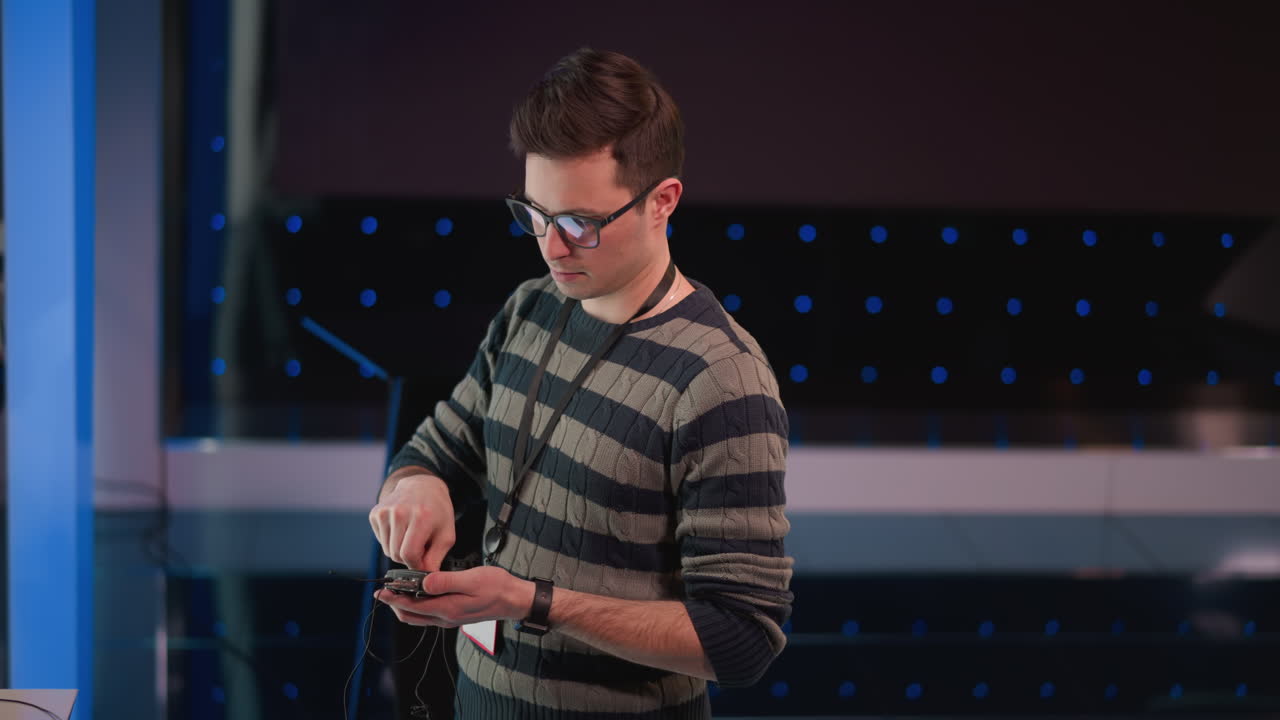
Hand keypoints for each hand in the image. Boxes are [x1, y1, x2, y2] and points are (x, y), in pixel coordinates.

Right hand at [368, 472, 454, 570]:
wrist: (422, 486)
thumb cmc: (438, 512)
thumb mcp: (446, 534)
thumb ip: (436, 558)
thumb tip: (426, 577)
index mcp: (421, 517)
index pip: (409, 554)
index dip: (416, 564)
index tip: (423, 563)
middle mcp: (400, 512)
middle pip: (396, 554)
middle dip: (408, 558)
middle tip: (420, 547)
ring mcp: (385, 512)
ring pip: (387, 550)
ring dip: (399, 550)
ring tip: (411, 537)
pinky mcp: (376, 513)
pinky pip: (381, 541)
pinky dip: (391, 541)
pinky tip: (401, 530)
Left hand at [375, 566, 534, 628]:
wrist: (515, 600)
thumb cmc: (497, 587)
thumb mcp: (472, 579)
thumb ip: (446, 581)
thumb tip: (423, 582)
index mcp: (447, 609)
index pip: (412, 606)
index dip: (394, 599)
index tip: (381, 590)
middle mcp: (446, 617)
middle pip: (410, 616)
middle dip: (395, 604)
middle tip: (385, 591)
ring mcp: (450, 618)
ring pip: (418, 617)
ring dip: (404, 606)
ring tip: (397, 591)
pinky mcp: (454, 615)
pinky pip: (428, 615)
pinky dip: (417, 606)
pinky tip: (418, 593)